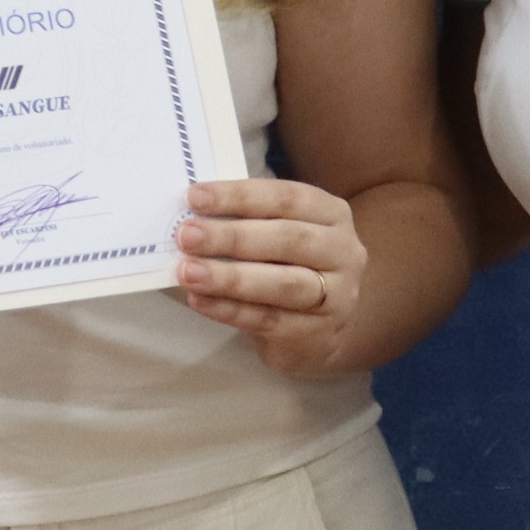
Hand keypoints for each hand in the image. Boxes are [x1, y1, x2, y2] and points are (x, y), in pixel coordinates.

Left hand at [174, 177, 368, 374]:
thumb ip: (246, 220)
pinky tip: (199, 300)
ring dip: (229, 277)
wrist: (319, 327)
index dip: (240, 196)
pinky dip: (229, 309)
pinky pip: (267, 319)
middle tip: (186, 236)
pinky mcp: (316, 332)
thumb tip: (191, 214)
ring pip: (281, 284)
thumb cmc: (288, 265)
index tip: (194, 197)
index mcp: (331, 214)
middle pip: (287, 240)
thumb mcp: (279, 233)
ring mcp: (335, 296)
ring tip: (188, 272)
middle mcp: (343, 252)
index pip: (287, 197)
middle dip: (232, 237)